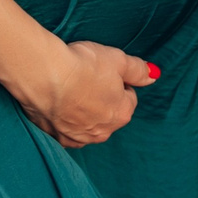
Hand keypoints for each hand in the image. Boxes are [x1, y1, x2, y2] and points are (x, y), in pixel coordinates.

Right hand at [18, 39, 159, 148]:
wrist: (44, 76)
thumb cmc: (82, 65)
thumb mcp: (118, 59)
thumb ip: (138, 70)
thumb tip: (154, 75)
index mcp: (122, 114)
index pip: (128, 97)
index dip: (117, 81)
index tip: (103, 71)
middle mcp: (102, 132)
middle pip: (108, 113)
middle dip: (101, 99)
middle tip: (86, 78)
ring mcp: (78, 138)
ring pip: (87, 125)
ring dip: (82, 111)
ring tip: (69, 88)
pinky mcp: (56, 138)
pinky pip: (66, 131)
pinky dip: (64, 120)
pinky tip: (57, 102)